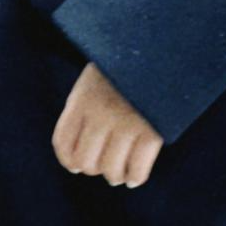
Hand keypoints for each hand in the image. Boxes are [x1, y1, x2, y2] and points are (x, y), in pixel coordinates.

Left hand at [52, 63, 163, 187]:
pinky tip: (134, 178)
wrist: (162, 47)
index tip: (76, 165)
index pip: (63, 144)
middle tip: (103, 167)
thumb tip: (80, 154)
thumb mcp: (96, 78)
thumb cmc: (127, 66)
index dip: (69, 161)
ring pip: (111, 170)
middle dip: (94, 168)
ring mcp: (126, 124)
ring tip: (119, 175)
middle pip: (86, 162)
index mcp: (82, 99)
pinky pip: (138, 168)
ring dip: (115, 176)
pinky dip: (135, 178)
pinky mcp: (152, 131)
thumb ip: (86, 107)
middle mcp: (100, 114)